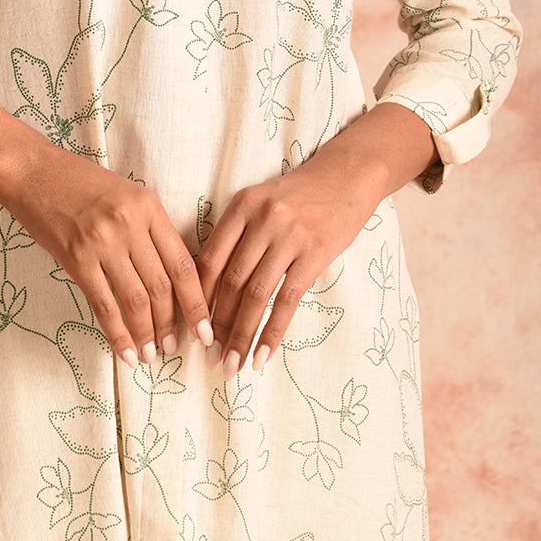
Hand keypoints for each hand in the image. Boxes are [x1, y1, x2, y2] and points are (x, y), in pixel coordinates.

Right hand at [0, 76, 213, 367]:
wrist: (32, 171)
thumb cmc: (81, 182)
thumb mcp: (127, 195)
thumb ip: (151, 229)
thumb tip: (174, 278)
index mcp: (149, 206)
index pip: (183, 263)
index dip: (197, 302)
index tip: (204, 329)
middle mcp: (129, 223)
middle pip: (161, 286)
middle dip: (172, 324)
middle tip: (174, 347)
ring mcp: (102, 241)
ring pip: (135, 299)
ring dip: (146, 334)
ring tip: (151, 355)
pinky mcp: (76, 257)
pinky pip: (103, 304)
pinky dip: (117, 334)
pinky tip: (125, 352)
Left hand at [195, 103, 438, 377]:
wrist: (347, 175)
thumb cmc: (299, 194)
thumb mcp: (261, 201)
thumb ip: (237, 235)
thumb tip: (210, 289)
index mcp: (241, 206)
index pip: (209, 259)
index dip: (197, 298)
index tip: (192, 329)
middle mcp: (262, 220)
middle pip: (230, 282)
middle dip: (217, 326)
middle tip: (209, 358)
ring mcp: (289, 237)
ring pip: (256, 295)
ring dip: (241, 336)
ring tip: (232, 365)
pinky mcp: (315, 253)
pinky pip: (287, 300)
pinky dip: (272, 331)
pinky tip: (263, 355)